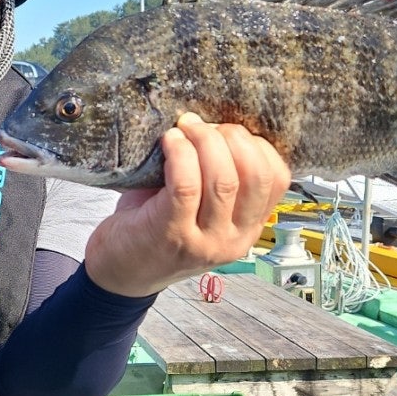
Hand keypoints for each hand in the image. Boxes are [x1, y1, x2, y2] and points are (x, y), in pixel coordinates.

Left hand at [84, 113, 290, 297]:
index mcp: (248, 228)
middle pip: (254, 176)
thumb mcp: (199, 208)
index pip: (277, 179)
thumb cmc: (155, 228)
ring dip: (203, 142)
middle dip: (231, 137)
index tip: (226, 130)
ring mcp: (204, 241)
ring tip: (183, 129)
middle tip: (201, 125)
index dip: (256, 144)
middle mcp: (233, 239)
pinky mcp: (172, 235)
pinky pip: (186, 186)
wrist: (118, 272)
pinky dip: (180, 155)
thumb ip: (217, 177)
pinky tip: (169, 142)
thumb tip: (216, 123)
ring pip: (223, 180)